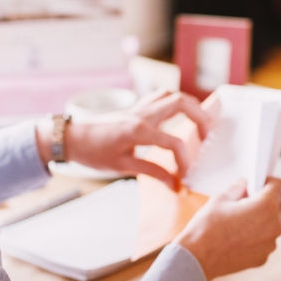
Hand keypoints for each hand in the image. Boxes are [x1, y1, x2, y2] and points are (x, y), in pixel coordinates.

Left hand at [38, 90, 212, 188]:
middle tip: (209, 135)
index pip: (173, 142)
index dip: (184, 160)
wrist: (72, 138)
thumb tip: (175, 185)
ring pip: (172, 94)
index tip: (184, 176)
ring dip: (191, 106)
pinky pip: (161, 96)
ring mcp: (139, 107)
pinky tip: (180, 115)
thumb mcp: (122, 167)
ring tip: (200, 123)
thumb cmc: (93, 153)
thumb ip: (153, 173)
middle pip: (181, 103)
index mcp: (138, 131)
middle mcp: (141, 114)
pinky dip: (176, 102)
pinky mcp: (136, 106)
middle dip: (201, 117)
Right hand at [174, 177, 280, 280]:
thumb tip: (243, 185)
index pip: (280, 186)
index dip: (269, 182)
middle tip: (252, 201)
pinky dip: (259, 237)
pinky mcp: (263, 257)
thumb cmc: (206, 228)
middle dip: (272, 200)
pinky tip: (240, 237)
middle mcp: (274, 225)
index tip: (260, 184)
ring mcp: (270, 244)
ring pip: (276, 225)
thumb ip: (237, 189)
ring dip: (267, 220)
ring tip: (244, 220)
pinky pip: (267, 241)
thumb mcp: (220, 199)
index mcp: (266, 206)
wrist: (197, 258)